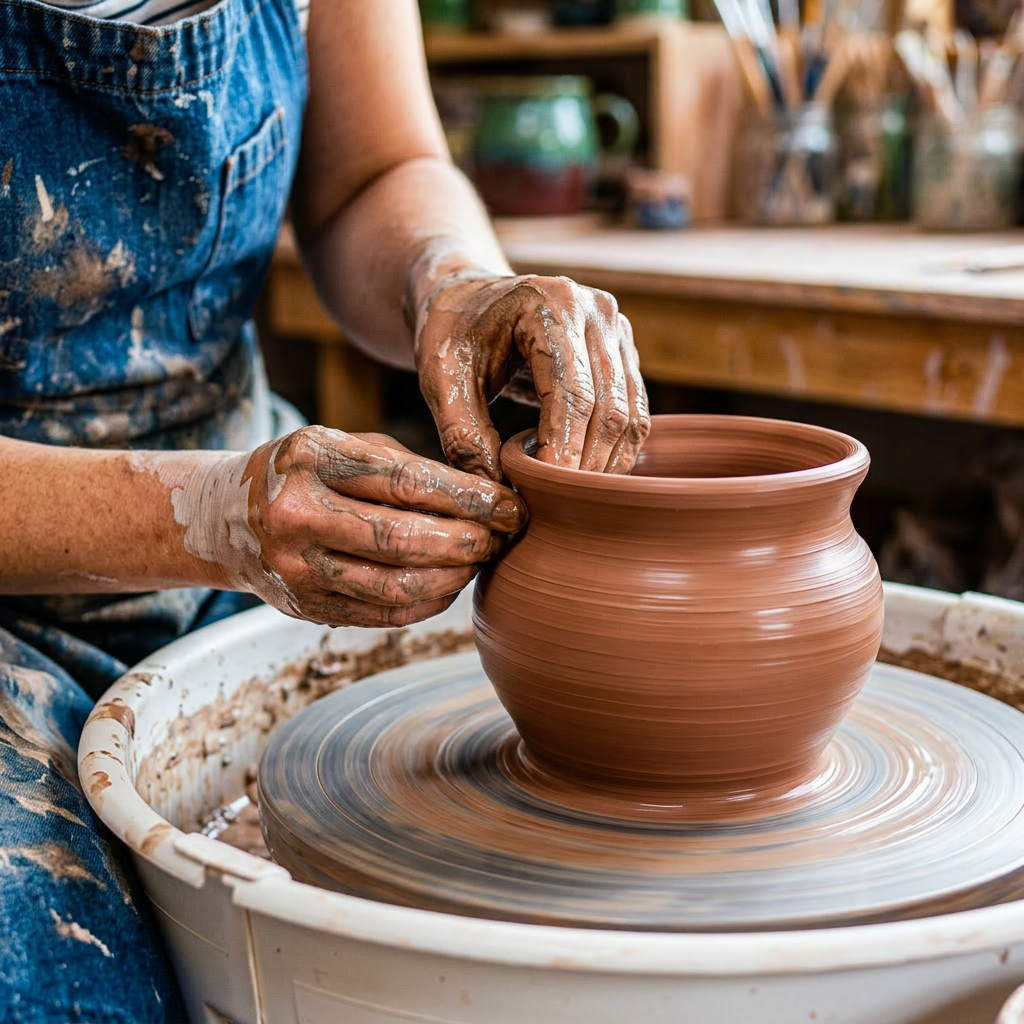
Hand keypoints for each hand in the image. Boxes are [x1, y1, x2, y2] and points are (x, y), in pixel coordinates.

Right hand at [200, 426, 525, 626]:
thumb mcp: (343, 445)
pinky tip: (450, 585)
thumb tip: (483, 495)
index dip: (469, 498)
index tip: (511, 505)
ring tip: (481, 561)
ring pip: (394, 585)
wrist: (229, 517)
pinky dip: (426, 602)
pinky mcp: (304, 607)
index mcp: (312, 459)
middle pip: (403, 539)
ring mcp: (296, 567)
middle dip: (467, 542)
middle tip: (503, 537)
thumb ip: (404, 466)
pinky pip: (380, 614)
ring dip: (452, 577)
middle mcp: (297, 514)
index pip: (407, 483)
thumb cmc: (307, 472)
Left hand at [413, 273, 650, 480]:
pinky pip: (633, 412)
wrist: (467, 297)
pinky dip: (614, 449)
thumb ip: (463, 434)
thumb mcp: (441, 379)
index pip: (573, 392)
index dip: (565, 448)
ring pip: (631, 414)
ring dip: (606, 463)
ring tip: (573, 497)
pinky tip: (585, 474)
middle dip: (588, 465)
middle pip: (610, 407)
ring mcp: (616, 330)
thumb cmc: (452, 333)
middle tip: (561, 507)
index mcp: (550, 304)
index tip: (548, 493)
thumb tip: (498, 493)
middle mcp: (595, 311)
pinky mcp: (622, 352)